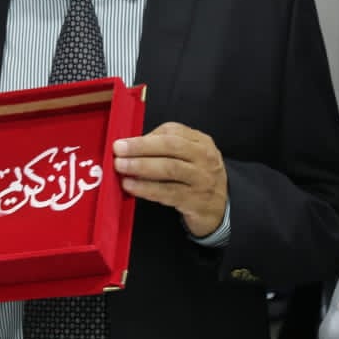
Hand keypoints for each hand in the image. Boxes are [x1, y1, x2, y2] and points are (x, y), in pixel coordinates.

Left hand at [114, 122, 227, 237]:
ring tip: (121, 167)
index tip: (123, 141)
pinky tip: (131, 186)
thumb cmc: (196, 177)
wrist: (220, 208)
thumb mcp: (189, 157)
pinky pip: (168, 192)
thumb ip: (165, 147)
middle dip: (141, 147)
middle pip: (171, 146)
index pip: (173, 131)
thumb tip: (131, 146)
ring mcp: (202, 180)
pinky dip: (147, 188)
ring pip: (170, 168)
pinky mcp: (195, 201)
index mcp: (201, 142)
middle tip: (118, 150)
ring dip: (141, 166)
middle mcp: (204, 158)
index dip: (146, 135)